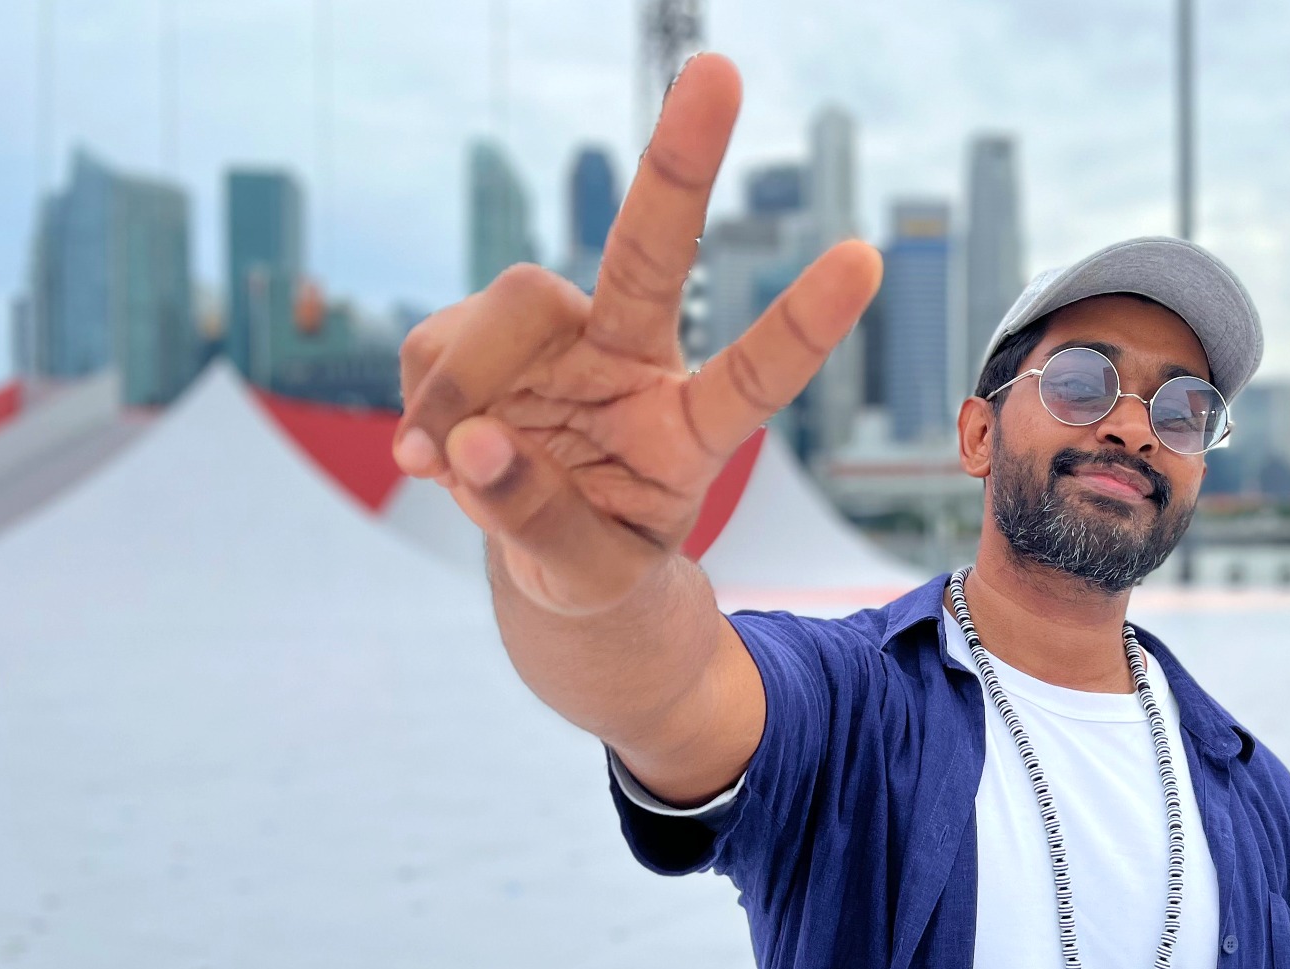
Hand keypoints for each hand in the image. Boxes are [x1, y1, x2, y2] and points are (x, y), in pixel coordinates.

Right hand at [392, 54, 881, 617]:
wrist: (548, 556)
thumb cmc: (596, 562)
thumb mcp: (586, 578)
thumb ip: (540, 522)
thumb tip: (470, 441)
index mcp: (691, 427)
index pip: (755, 374)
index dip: (802, 322)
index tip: (865, 259)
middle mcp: (635, 361)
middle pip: (653, 254)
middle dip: (680, 163)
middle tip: (720, 70)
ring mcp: (561, 341)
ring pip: (516, 300)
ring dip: (466, 376)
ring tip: (436, 460)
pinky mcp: (486, 338)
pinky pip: (440, 343)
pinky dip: (425, 400)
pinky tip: (432, 450)